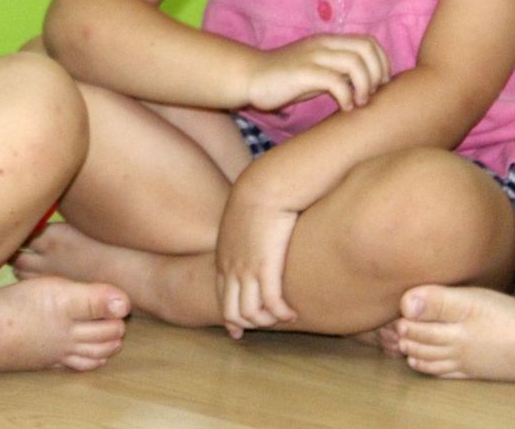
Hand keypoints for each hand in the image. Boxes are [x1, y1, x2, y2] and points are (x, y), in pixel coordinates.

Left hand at [215, 181, 299, 335]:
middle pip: (231, 311)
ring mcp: (245, 269)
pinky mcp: (265, 267)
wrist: (263, 185)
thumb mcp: (245, 217)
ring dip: (267, 321)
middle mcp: (230, 267)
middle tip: (267, 324)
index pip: (221, 296)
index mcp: (224, 256)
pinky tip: (293, 313)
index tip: (240, 328)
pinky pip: (271, 304)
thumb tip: (256, 235)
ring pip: (249, 313)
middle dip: (248, 324)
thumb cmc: (260, 196)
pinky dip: (281, 314)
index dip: (231, 315)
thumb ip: (246, 231)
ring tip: (283, 316)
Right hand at [242, 34, 389, 112]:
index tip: (379, 85)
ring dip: (365, 86)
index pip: (369, 42)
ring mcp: (313, 57)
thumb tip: (367, 84)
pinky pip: (335, 81)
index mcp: (329, 42)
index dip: (382, 63)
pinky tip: (344, 108)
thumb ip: (338, 70)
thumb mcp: (316, 69)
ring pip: (355, 63)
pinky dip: (347, 96)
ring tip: (358, 103)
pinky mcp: (303, 72)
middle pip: (367, 48)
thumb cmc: (285, 79)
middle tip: (371, 95)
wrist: (250, 77)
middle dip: (378, 74)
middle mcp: (324, 45)